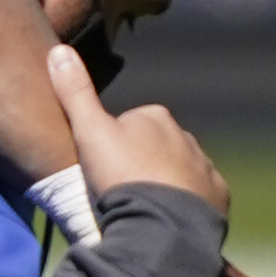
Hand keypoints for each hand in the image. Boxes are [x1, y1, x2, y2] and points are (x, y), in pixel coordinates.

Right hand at [45, 42, 229, 218]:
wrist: (161, 225)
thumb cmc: (121, 175)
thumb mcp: (89, 133)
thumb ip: (75, 94)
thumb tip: (59, 51)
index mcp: (154, 117)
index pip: (128, 125)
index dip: (111, 147)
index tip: (101, 170)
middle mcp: (185, 136)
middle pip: (155, 148)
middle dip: (141, 165)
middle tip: (120, 191)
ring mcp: (204, 166)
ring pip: (178, 171)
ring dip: (163, 185)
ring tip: (144, 209)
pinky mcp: (216, 194)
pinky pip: (200, 196)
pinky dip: (186, 204)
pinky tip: (169, 219)